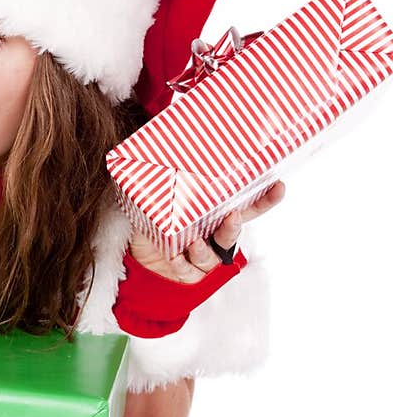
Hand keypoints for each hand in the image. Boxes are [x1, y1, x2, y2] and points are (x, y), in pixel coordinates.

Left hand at [128, 180, 286, 281]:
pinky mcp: (188, 273)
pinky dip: (183, 266)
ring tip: (195, 242)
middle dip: (233, 228)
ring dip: (204, 251)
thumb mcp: (162, 194)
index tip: (278, 186)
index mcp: (217, 216)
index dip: (265, 200)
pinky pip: (189, 273)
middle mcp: (215, 237)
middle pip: (232, 235)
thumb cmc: (158, 218)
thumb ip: (170, 175)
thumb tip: (170, 143)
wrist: (138, 250)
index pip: (247, 208)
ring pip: (211, 258)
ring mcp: (203, 257)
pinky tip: (176, 258)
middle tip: (231, 217)